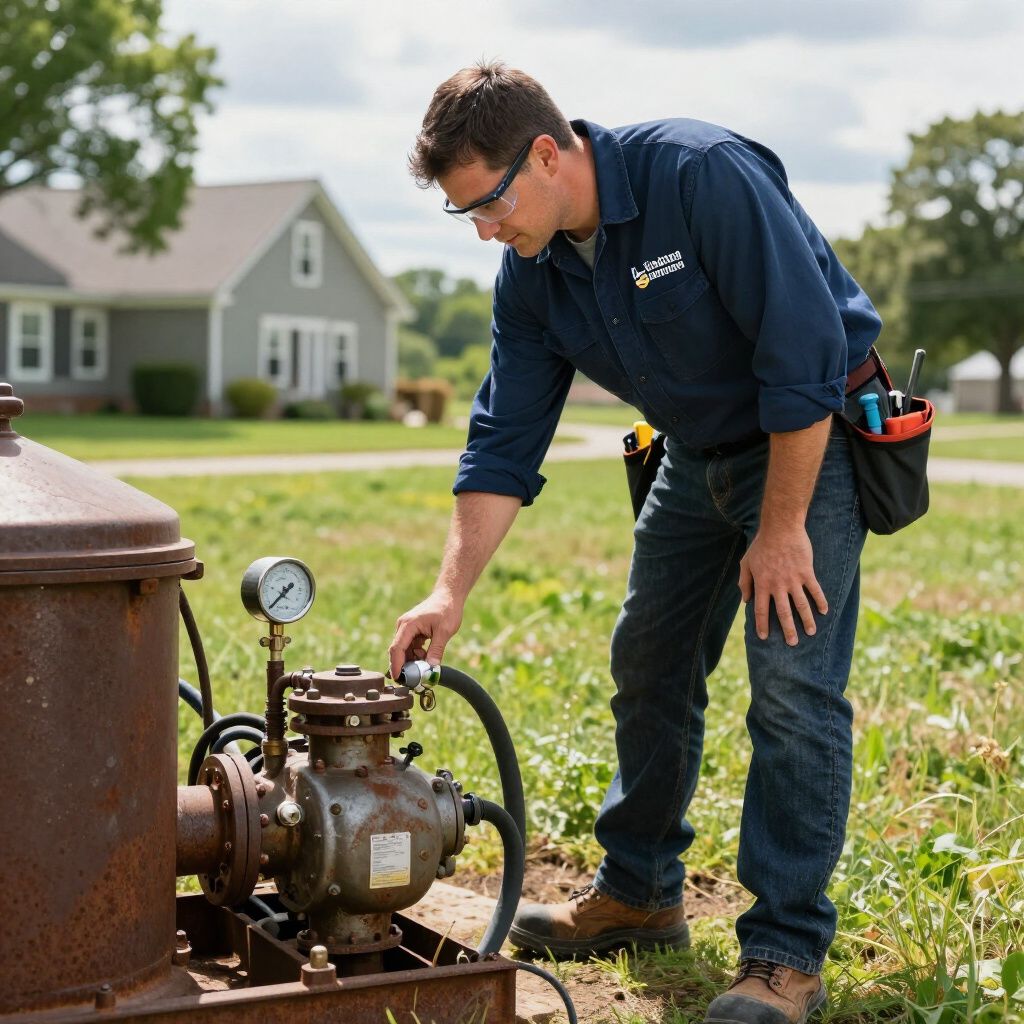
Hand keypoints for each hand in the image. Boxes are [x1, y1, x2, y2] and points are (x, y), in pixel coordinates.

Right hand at [388, 591, 463, 680]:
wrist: (449, 596)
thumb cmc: (447, 610)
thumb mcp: (444, 631)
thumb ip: (436, 650)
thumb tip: (432, 669)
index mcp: (408, 625)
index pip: (397, 648)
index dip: (396, 665)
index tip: (397, 678)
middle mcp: (403, 626)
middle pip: (398, 651)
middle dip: (404, 666)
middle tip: (413, 680)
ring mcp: (407, 629)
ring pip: (405, 650)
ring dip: (413, 660)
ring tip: (426, 665)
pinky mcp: (412, 631)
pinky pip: (410, 647)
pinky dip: (417, 654)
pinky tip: (427, 656)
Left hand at [738, 525, 827, 645]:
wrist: (780, 528)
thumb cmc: (761, 545)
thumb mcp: (746, 563)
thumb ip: (744, 582)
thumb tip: (745, 600)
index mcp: (762, 584)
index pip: (761, 610)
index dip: (762, 625)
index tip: (764, 637)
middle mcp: (777, 585)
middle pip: (783, 613)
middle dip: (788, 630)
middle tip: (792, 643)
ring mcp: (793, 580)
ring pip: (801, 605)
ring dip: (807, 620)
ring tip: (811, 632)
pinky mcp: (806, 572)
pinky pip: (815, 590)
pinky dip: (820, 601)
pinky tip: (824, 611)